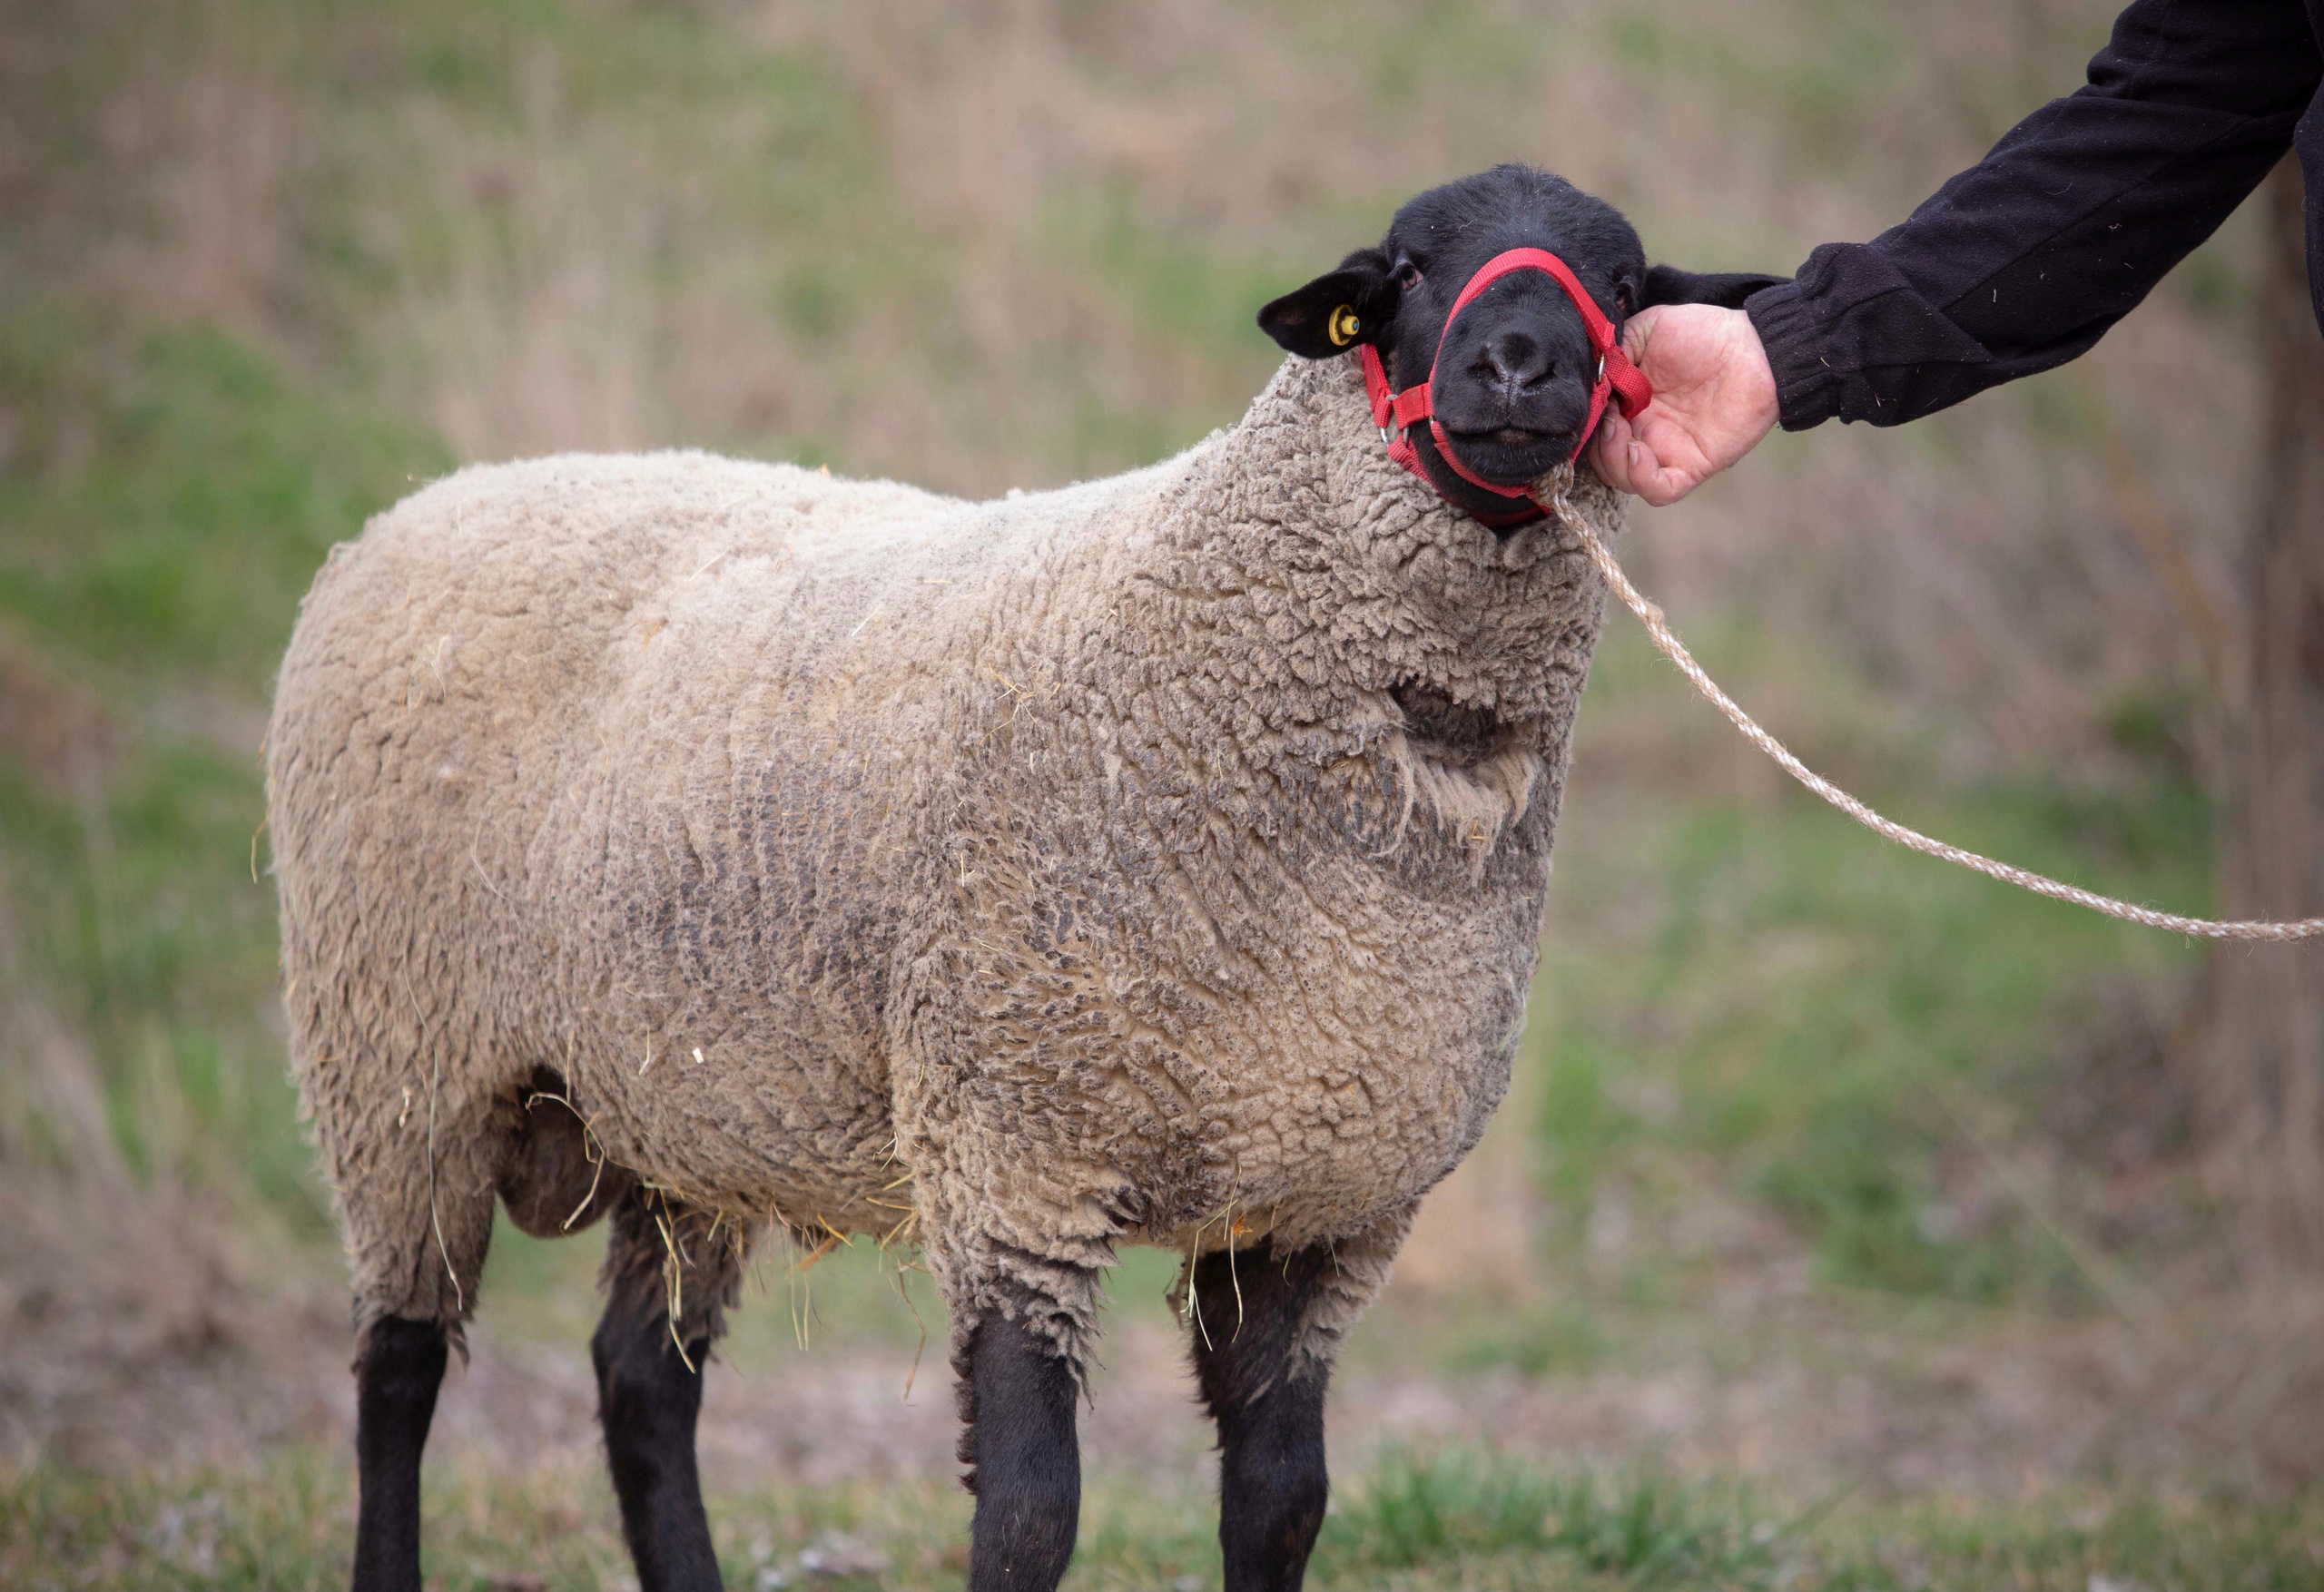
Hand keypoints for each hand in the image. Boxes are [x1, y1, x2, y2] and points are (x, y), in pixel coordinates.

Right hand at [1591, 305, 1777, 506]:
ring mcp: (1666, 451)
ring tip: (1621, 430)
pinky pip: (1658, 490)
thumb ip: (1615, 350)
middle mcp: (1644, 431)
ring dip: (1612, 459)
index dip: (1585, 420)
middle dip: (1596, 442)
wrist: (1753, 345)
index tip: (1589, 399)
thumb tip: (1590, 375)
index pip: (1592, 427)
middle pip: (1601, 458)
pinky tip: (1639, 451)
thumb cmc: (1704, 333)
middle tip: (1608, 416)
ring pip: (1622, 479)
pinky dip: (1640, 478)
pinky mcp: (1691, 466)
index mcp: (1630, 403)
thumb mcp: (1648, 329)